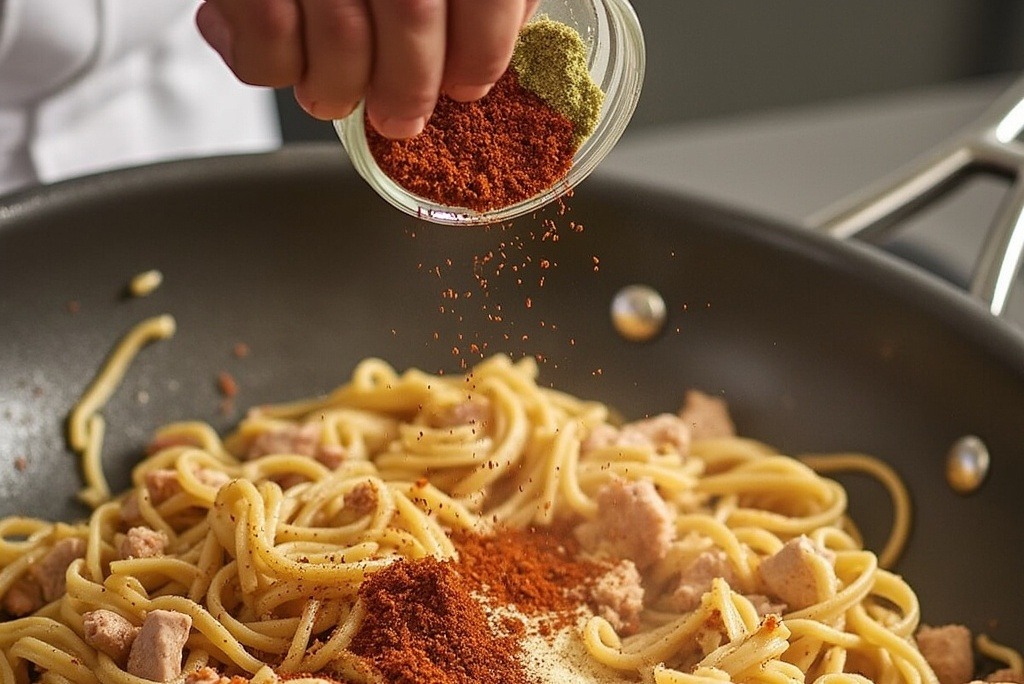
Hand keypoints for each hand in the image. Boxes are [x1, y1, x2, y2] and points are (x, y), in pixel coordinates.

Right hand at [195, 0, 540, 138]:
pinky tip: (290, 59)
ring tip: (339, 95)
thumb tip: (502, 34)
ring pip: (340, 38)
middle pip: (413, 13)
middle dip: (411, 87)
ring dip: (342, 89)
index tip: (468, 85)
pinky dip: (278, 70)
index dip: (484, 53)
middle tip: (401, 116)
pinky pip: (267, 41)